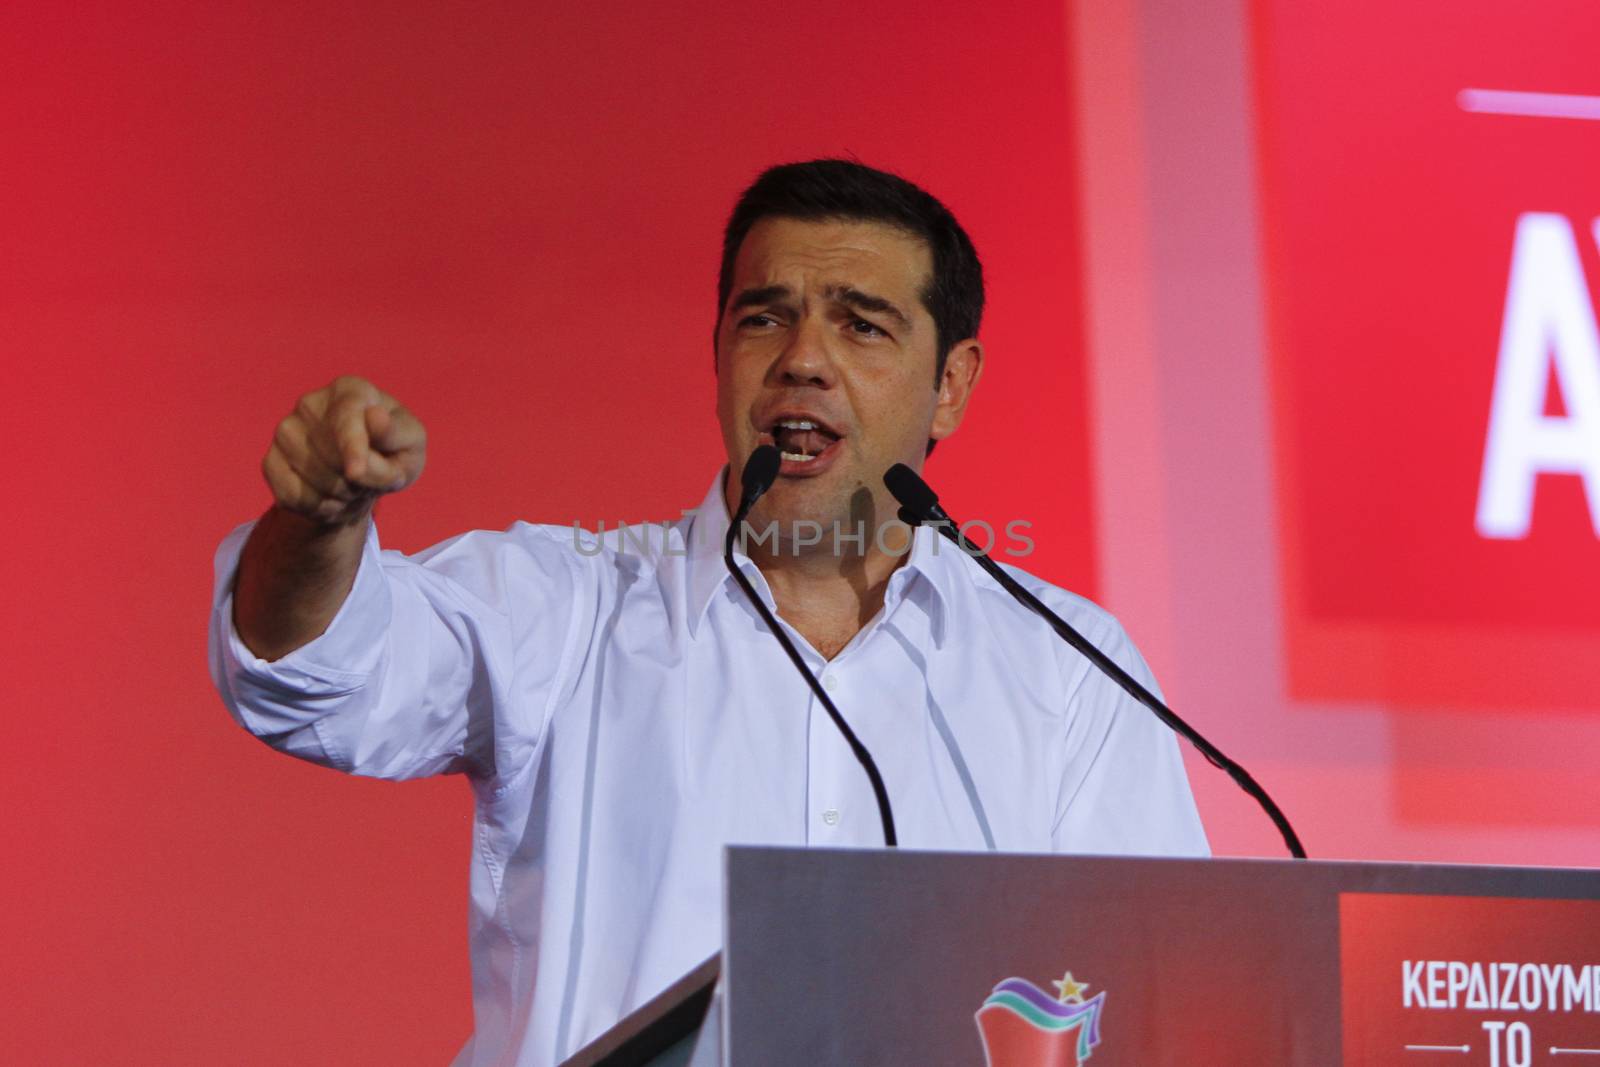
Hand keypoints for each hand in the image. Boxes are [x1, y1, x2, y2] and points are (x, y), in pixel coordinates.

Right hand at [262, 375, 426, 524]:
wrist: (361, 480)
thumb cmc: (392, 454)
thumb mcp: (411, 447)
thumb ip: (397, 435)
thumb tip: (375, 417)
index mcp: (351, 389)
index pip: (347, 415)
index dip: (352, 446)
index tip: (356, 473)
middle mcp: (312, 403)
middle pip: (332, 455)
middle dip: (359, 480)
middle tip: (370, 477)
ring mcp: (286, 430)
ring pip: (312, 477)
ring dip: (341, 495)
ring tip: (352, 485)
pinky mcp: (270, 460)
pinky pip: (292, 495)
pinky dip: (317, 508)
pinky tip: (330, 497)